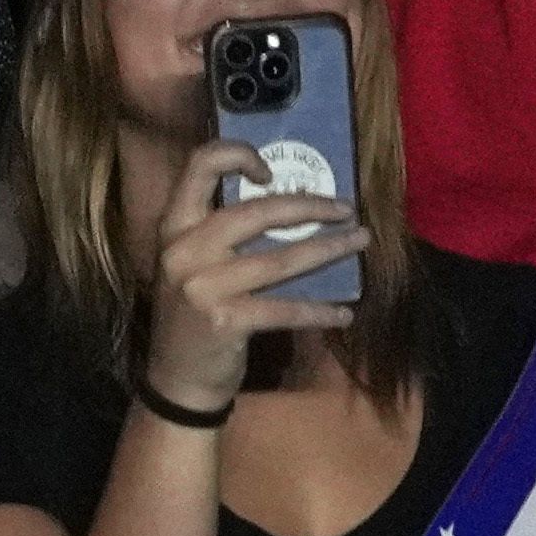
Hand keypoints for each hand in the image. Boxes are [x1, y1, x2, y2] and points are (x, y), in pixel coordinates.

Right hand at [144, 138, 365, 399]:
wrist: (176, 380)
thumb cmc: (195, 313)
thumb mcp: (195, 264)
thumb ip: (225, 232)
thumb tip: (297, 200)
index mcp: (174, 228)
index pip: (199, 167)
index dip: (238, 154)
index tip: (274, 169)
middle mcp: (182, 252)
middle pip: (257, 211)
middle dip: (312, 207)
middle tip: (347, 210)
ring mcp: (200, 287)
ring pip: (281, 259)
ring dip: (330, 249)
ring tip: (361, 241)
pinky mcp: (223, 321)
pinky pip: (286, 309)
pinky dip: (320, 310)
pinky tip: (344, 313)